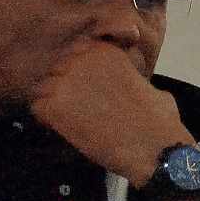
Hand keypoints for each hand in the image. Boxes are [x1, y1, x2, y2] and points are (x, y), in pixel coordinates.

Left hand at [27, 45, 190, 187]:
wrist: (154, 149)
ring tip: (72, 120)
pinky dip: (48, 121)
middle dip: (64, 87)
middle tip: (79, 108)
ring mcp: (64, 81)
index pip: (76, 54)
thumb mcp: (148, 86)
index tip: (89, 90)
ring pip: (43, 89)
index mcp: (104, 51)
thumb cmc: (161, 121)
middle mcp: (81, 59)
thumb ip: (129, 78)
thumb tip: (127, 84)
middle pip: (57, 70)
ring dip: (54, 103)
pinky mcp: (53, 105)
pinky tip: (66, 130)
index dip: (80, 74)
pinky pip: (38, 108)